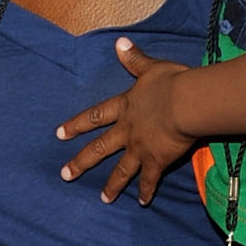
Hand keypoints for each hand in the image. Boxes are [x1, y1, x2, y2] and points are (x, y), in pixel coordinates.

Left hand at [57, 38, 198, 203]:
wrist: (187, 103)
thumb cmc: (171, 82)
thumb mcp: (150, 67)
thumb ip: (134, 59)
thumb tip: (119, 43)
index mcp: (125, 107)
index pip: (95, 116)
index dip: (76, 125)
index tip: (59, 134)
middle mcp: (127, 131)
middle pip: (99, 149)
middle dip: (81, 162)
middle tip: (65, 175)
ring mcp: (140, 148)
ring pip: (121, 170)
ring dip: (112, 185)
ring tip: (103, 199)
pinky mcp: (157, 160)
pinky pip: (149, 179)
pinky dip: (146, 191)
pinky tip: (143, 202)